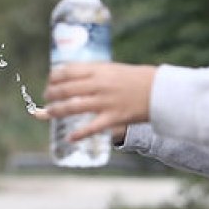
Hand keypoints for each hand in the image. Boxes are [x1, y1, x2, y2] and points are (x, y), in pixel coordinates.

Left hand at [41, 63, 156, 141]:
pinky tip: (70, 138)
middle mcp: (99, 85)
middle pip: (66, 89)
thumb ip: (94, 74)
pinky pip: (92, 127)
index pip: (67, 71)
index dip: (54, 77)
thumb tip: (72, 78)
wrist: (161, 91)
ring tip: (49, 113)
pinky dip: (79, 134)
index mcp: (99, 70)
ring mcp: (105, 102)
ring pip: (73, 107)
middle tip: (47, 98)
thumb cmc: (137, 79)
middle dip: (51, 94)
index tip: (50, 81)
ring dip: (57, 111)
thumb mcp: (113, 70)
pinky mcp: (114, 117)